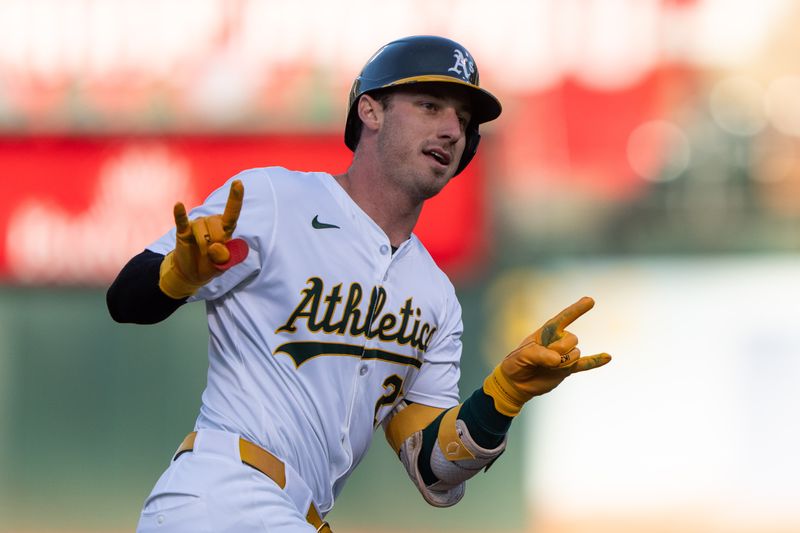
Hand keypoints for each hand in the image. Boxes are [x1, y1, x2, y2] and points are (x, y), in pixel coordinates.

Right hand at [159, 180, 247, 298]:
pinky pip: (182, 221)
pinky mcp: (183, 231)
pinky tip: (178, 205)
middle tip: (211, 253)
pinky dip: (180, 214)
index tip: (238, 183)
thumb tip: (215, 247)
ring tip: (201, 250)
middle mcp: (212, 222)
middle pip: (217, 227)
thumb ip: (224, 258)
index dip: (235, 198)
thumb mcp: (223, 266)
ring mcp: (197, 225)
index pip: (232, 213)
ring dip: (203, 244)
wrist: (191, 273)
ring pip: (203, 230)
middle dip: (216, 243)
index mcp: (226, 228)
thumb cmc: (210, 265)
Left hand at [484, 297, 610, 415]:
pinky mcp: (568, 368)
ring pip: (575, 354)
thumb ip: (538, 355)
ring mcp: (564, 354)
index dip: (577, 309)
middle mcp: (558, 340)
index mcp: (546, 331)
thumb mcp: (521, 356)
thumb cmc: (516, 364)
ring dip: (563, 363)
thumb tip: (558, 360)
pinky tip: (608, 357)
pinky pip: (585, 364)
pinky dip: (596, 361)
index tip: (590, 300)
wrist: (516, 383)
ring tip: (546, 368)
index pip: (564, 317)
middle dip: (559, 350)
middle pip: (572, 339)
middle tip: (541, 360)